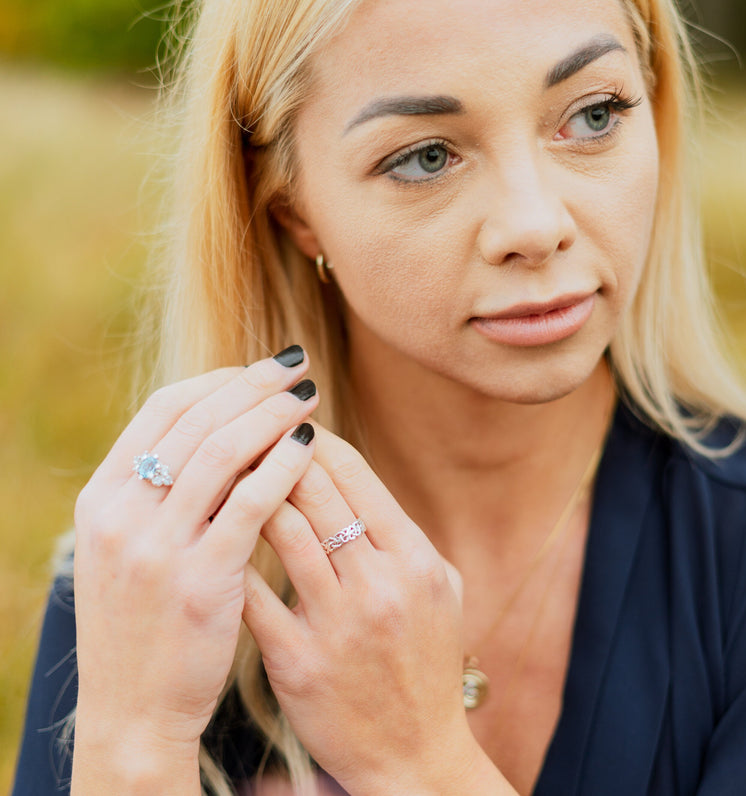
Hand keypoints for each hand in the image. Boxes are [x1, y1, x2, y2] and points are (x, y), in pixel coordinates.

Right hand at [71, 349, 318, 774]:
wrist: (133, 711)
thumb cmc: (144, 622)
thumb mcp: (129, 547)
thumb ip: (161, 489)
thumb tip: (220, 425)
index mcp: (101, 498)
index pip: (164, 408)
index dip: (219, 379)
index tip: (261, 369)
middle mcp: (121, 514)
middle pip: (198, 419)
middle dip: (254, 385)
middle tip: (297, 367)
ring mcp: (156, 547)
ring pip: (224, 452)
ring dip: (274, 415)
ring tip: (310, 398)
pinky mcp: (201, 580)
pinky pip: (251, 502)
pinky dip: (283, 465)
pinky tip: (311, 446)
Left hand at [241, 425, 496, 795]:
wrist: (415, 755)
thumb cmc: (427, 660)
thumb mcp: (441, 588)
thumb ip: (405, 531)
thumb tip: (358, 476)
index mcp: (417, 558)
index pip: (356, 474)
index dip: (313, 440)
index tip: (288, 425)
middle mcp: (380, 584)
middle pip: (314, 491)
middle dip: (274, 452)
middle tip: (245, 434)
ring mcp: (339, 624)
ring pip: (281, 532)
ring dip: (248, 495)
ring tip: (225, 475)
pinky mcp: (298, 662)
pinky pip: (254, 596)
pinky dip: (232, 558)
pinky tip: (213, 535)